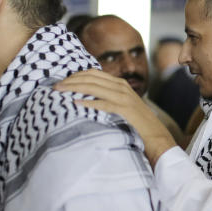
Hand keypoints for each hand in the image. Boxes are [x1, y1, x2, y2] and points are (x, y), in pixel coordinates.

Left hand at [55, 69, 177, 165]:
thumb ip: (108, 99)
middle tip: (55, 87)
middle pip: (91, 77)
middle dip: (71, 80)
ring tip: (60, 92)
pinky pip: (102, 103)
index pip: (93, 73)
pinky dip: (88, 102)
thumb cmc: (136, 125)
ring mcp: (123, 97)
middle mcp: (121, 87)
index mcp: (120, 84)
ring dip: (74, 87)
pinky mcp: (124, 109)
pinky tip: (75, 103)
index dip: (75, 75)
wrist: (156, 137)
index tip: (62, 82)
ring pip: (94, 86)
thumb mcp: (122, 107)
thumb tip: (84, 99)